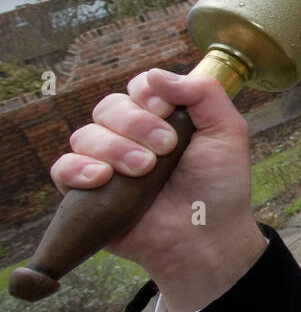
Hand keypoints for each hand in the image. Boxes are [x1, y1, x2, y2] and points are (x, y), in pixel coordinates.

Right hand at [50, 69, 265, 311]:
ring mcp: (107, 163)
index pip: (138, 88)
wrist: (207, 237)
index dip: (148, 95)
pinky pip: (63, 168)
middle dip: (136, 123)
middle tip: (164, 149)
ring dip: (114, 148)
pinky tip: (102, 177)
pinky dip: (78, 168)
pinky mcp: (88, 193)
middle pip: (109, 107)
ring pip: (86, 134)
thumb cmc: (219, 187)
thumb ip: (204, 93)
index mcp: (161, 119)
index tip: (167, 112)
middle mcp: (130, 137)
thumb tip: (156, 75)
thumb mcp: (227, 132)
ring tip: (142, 170)